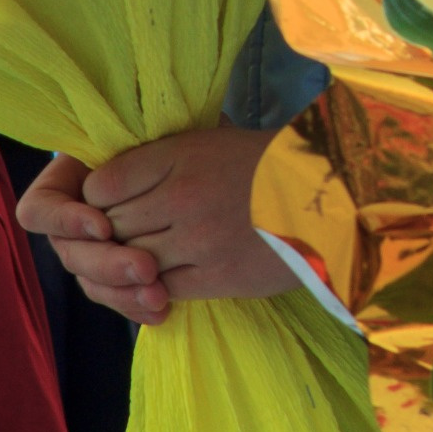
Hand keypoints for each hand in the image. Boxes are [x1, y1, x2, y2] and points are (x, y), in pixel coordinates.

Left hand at [14, 129, 293, 324]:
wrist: (334, 198)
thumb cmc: (271, 165)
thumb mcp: (214, 142)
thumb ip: (164, 159)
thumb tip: (112, 180)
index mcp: (182, 155)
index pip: (104, 184)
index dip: (98, 198)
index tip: (111, 202)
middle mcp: (184, 196)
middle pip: (113, 226)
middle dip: (113, 233)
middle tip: (128, 233)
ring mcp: (198, 240)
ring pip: (131, 261)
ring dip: (132, 264)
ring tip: (147, 256)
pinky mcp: (217, 278)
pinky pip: (161, 289)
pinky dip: (155, 288)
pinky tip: (166, 277)